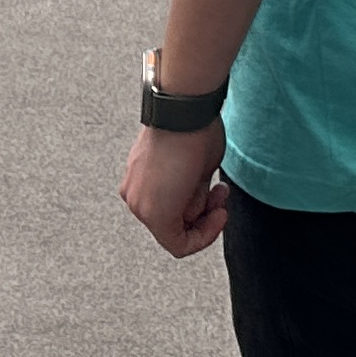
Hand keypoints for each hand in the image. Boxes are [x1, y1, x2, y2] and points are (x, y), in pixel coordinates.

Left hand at [121, 123, 229, 256]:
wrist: (184, 113)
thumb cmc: (191, 128)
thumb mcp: (195, 168)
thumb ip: (191, 191)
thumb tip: (199, 204)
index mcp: (140, 182)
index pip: (171, 212)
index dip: (201, 212)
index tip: (217, 198)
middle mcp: (135, 195)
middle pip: (173, 223)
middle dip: (204, 212)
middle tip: (220, 196)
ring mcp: (139, 204)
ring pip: (175, 232)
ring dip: (204, 219)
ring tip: (218, 195)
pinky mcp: (151, 213)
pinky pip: (177, 243)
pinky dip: (203, 235)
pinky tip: (217, 214)